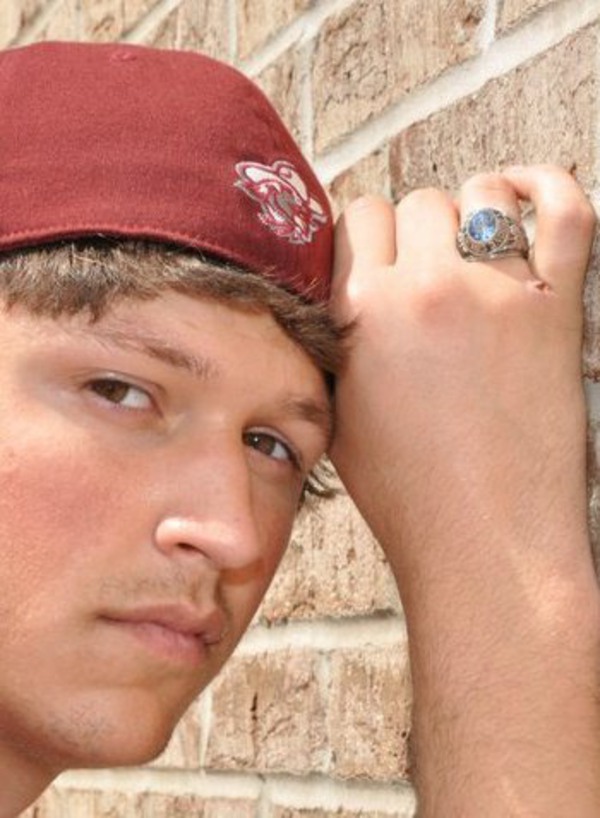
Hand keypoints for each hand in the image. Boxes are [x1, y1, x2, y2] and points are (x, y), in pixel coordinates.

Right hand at [329, 166, 599, 816]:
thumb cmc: (409, 492)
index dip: (370, 237)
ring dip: (476, 213)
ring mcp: (494, 292)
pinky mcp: (556, 307)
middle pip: (416, 201)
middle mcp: (423, 289)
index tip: (383, 259)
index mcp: (359, 312)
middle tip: (430, 274)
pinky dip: (551, 187)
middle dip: (419, 233)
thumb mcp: (339, 410)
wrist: (484, 542)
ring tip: (479, 255)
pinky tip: (532, 195)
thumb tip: (349, 289)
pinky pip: (566, 208)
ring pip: (481, 194)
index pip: (357, 216)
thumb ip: (337, 337)